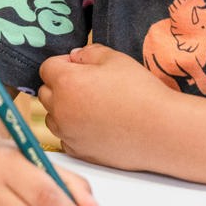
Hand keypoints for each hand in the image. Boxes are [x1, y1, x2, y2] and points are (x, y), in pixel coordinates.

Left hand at [37, 44, 169, 170]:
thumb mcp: (116, 59)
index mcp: (66, 82)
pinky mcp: (79, 152)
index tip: (81, 66)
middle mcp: (60, 109)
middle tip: (87, 85)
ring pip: (53, 117)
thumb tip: (75, 57)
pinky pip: (66, 137)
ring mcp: (68, 133)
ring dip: (64, 109)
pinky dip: (74, 130)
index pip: (47, 67)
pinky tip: (97, 125)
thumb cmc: (140, 91)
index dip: (63, 63)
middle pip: (45, 93)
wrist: (160, 130)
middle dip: (60, 85)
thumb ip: (88, 53)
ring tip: (92, 106)